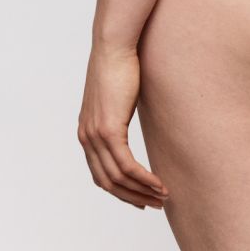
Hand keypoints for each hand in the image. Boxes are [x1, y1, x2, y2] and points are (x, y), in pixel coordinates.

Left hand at [77, 44, 169, 209]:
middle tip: (155, 204)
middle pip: (107, 182)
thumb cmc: (119, 65)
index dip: (120, 191)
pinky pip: (126, 165)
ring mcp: (96, 136)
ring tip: (163, 196)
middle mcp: (87, 138)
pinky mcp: (109, 130)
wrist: (113, 46)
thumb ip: (118, 113)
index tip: (140, 198)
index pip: (100, 174)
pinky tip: (159, 183)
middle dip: (132, 197)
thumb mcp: (116, 96)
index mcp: (86, 132)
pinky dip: (144, 179)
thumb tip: (130, 116)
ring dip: (142, 191)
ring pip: (118, 178)